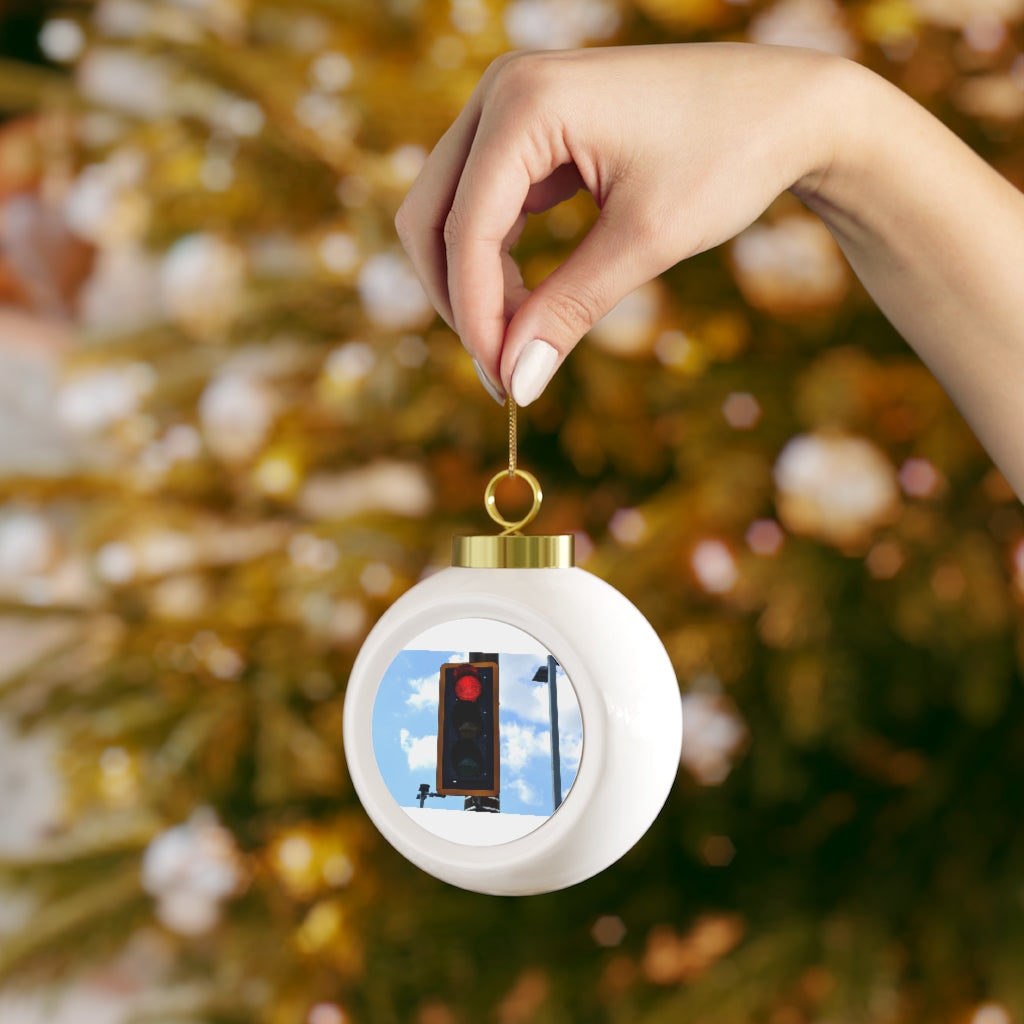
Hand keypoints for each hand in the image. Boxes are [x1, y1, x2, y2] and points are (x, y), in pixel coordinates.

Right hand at [395, 43, 844, 404]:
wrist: (787, 107)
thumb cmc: (728, 156)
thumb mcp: (645, 242)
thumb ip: (569, 310)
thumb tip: (517, 382)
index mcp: (525, 103)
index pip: (465, 230)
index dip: (476, 317)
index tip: (504, 384)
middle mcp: (502, 91)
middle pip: (430, 216)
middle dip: (459, 300)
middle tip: (503, 370)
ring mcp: (511, 105)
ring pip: (449, 213)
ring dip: (474, 283)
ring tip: (523, 342)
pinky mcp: (529, 129)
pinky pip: (484, 204)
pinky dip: (496, 259)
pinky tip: (530, 303)